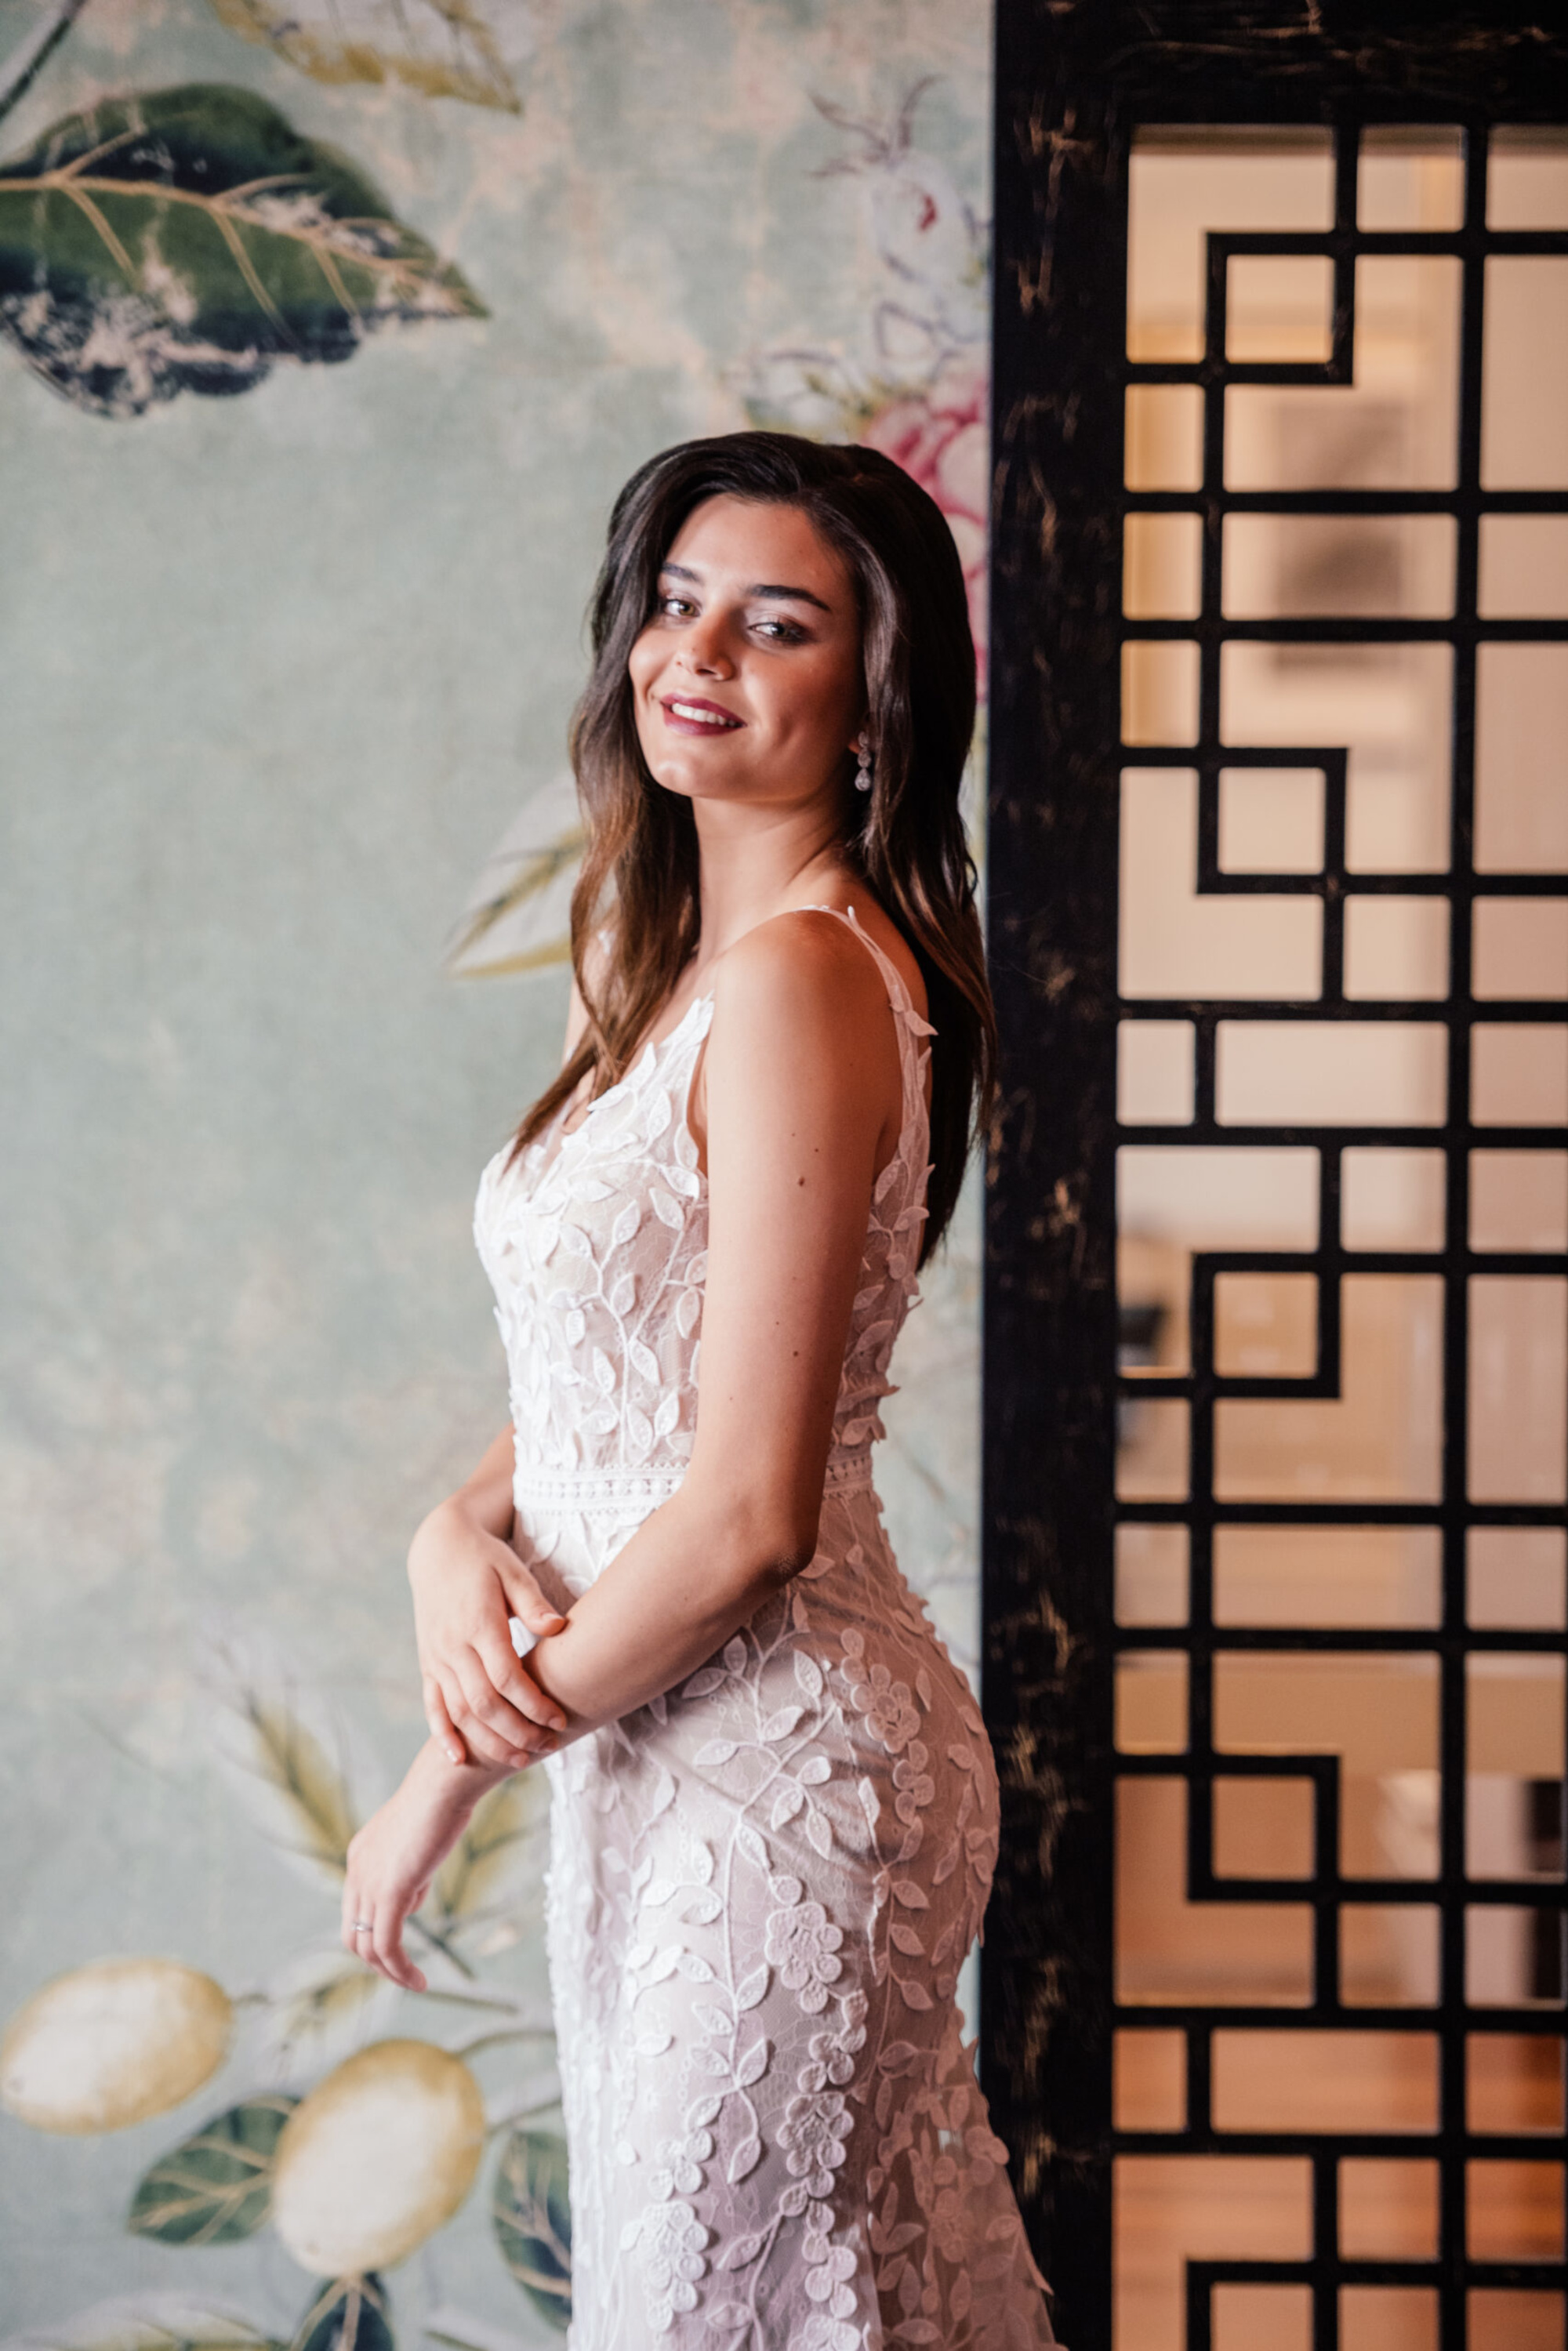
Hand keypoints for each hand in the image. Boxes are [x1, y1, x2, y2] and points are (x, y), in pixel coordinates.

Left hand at [341, 1739, 498, 1988]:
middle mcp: (356, 1870)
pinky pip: (388, 1945)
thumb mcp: (418, 1841)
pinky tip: (419, 1981)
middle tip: (403, 1973)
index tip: (401, 1948)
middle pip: (353, 1934)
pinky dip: (400, 1970)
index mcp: (360, 1855)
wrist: (446, 1783)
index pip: (357, 1909)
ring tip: (415, 1983)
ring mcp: (369, 1882)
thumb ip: (408, 1871)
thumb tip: (411, 1900)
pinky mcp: (390, 1892)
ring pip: (368, 1946)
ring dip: (390, 1972)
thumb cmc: (442, 1801)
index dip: (376, 1933)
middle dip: (376, 1960)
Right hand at [409, 1497, 569, 1767]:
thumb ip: (533, 1603)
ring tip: (521, 1759)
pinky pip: (432, 1705)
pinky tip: (460, 1758)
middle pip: (483, 1704)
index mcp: (478, 1624)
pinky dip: (443, 1734)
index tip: (560, 1718)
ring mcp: (437, 1657)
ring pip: (459, 1712)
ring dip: (488, 1741)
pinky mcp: (428, 1663)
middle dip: (517, 1731)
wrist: (438, 1549)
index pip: (506, 1677)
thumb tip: (559, 1626)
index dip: (533, 1704)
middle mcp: (453, 1646)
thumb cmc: (486, 1559)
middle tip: (548, 1746)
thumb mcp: (513, 1571)